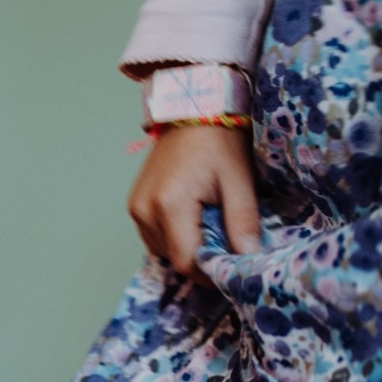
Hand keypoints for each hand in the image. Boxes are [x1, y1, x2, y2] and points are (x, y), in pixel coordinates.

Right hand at [129, 123, 261, 282]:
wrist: (193, 109)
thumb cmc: (219, 141)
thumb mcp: (239, 181)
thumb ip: (242, 222)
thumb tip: (247, 259)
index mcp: (169, 205)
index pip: (186, 261)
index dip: (209, 273)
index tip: (231, 272)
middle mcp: (144, 211)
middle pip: (173, 258)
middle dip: (201, 259)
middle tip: (228, 247)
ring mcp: (135, 208)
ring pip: (162, 250)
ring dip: (187, 248)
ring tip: (211, 230)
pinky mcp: (135, 204)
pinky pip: (154, 236)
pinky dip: (174, 237)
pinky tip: (193, 221)